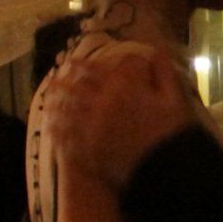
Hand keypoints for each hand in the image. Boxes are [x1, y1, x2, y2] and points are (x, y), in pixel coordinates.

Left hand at [46, 46, 197, 187]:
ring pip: (67, 109)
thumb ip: (163, 70)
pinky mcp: (87, 150)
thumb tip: (156, 50)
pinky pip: (66, 137)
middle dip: (66, 79)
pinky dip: (57, 130)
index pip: (101, 69)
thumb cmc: (173, 134)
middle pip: (78, 86)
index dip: (88, 65)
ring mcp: (91, 127)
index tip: (76, 63)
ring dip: (56, 102)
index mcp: (124, 87)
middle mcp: (102, 102)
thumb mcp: (175, 98)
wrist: (167, 171)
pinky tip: (50, 127)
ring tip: (48, 98)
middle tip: (56, 75)